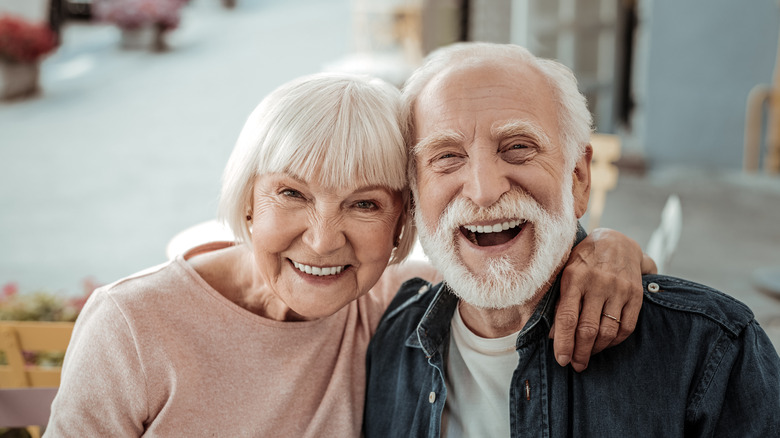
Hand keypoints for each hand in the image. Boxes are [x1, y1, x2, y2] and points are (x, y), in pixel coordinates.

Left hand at [550, 228, 653, 371]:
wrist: (616, 241)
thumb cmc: (583, 261)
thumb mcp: (565, 273)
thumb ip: (560, 302)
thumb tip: (553, 335)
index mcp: (574, 277)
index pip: (567, 317)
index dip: (563, 342)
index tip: (562, 360)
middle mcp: (597, 283)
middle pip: (588, 329)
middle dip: (580, 352)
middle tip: (576, 365)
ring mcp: (619, 289)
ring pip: (607, 331)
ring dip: (596, 350)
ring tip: (588, 356)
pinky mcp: (635, 295)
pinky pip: (626, 327)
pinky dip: (614, 342)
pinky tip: (605, 344)